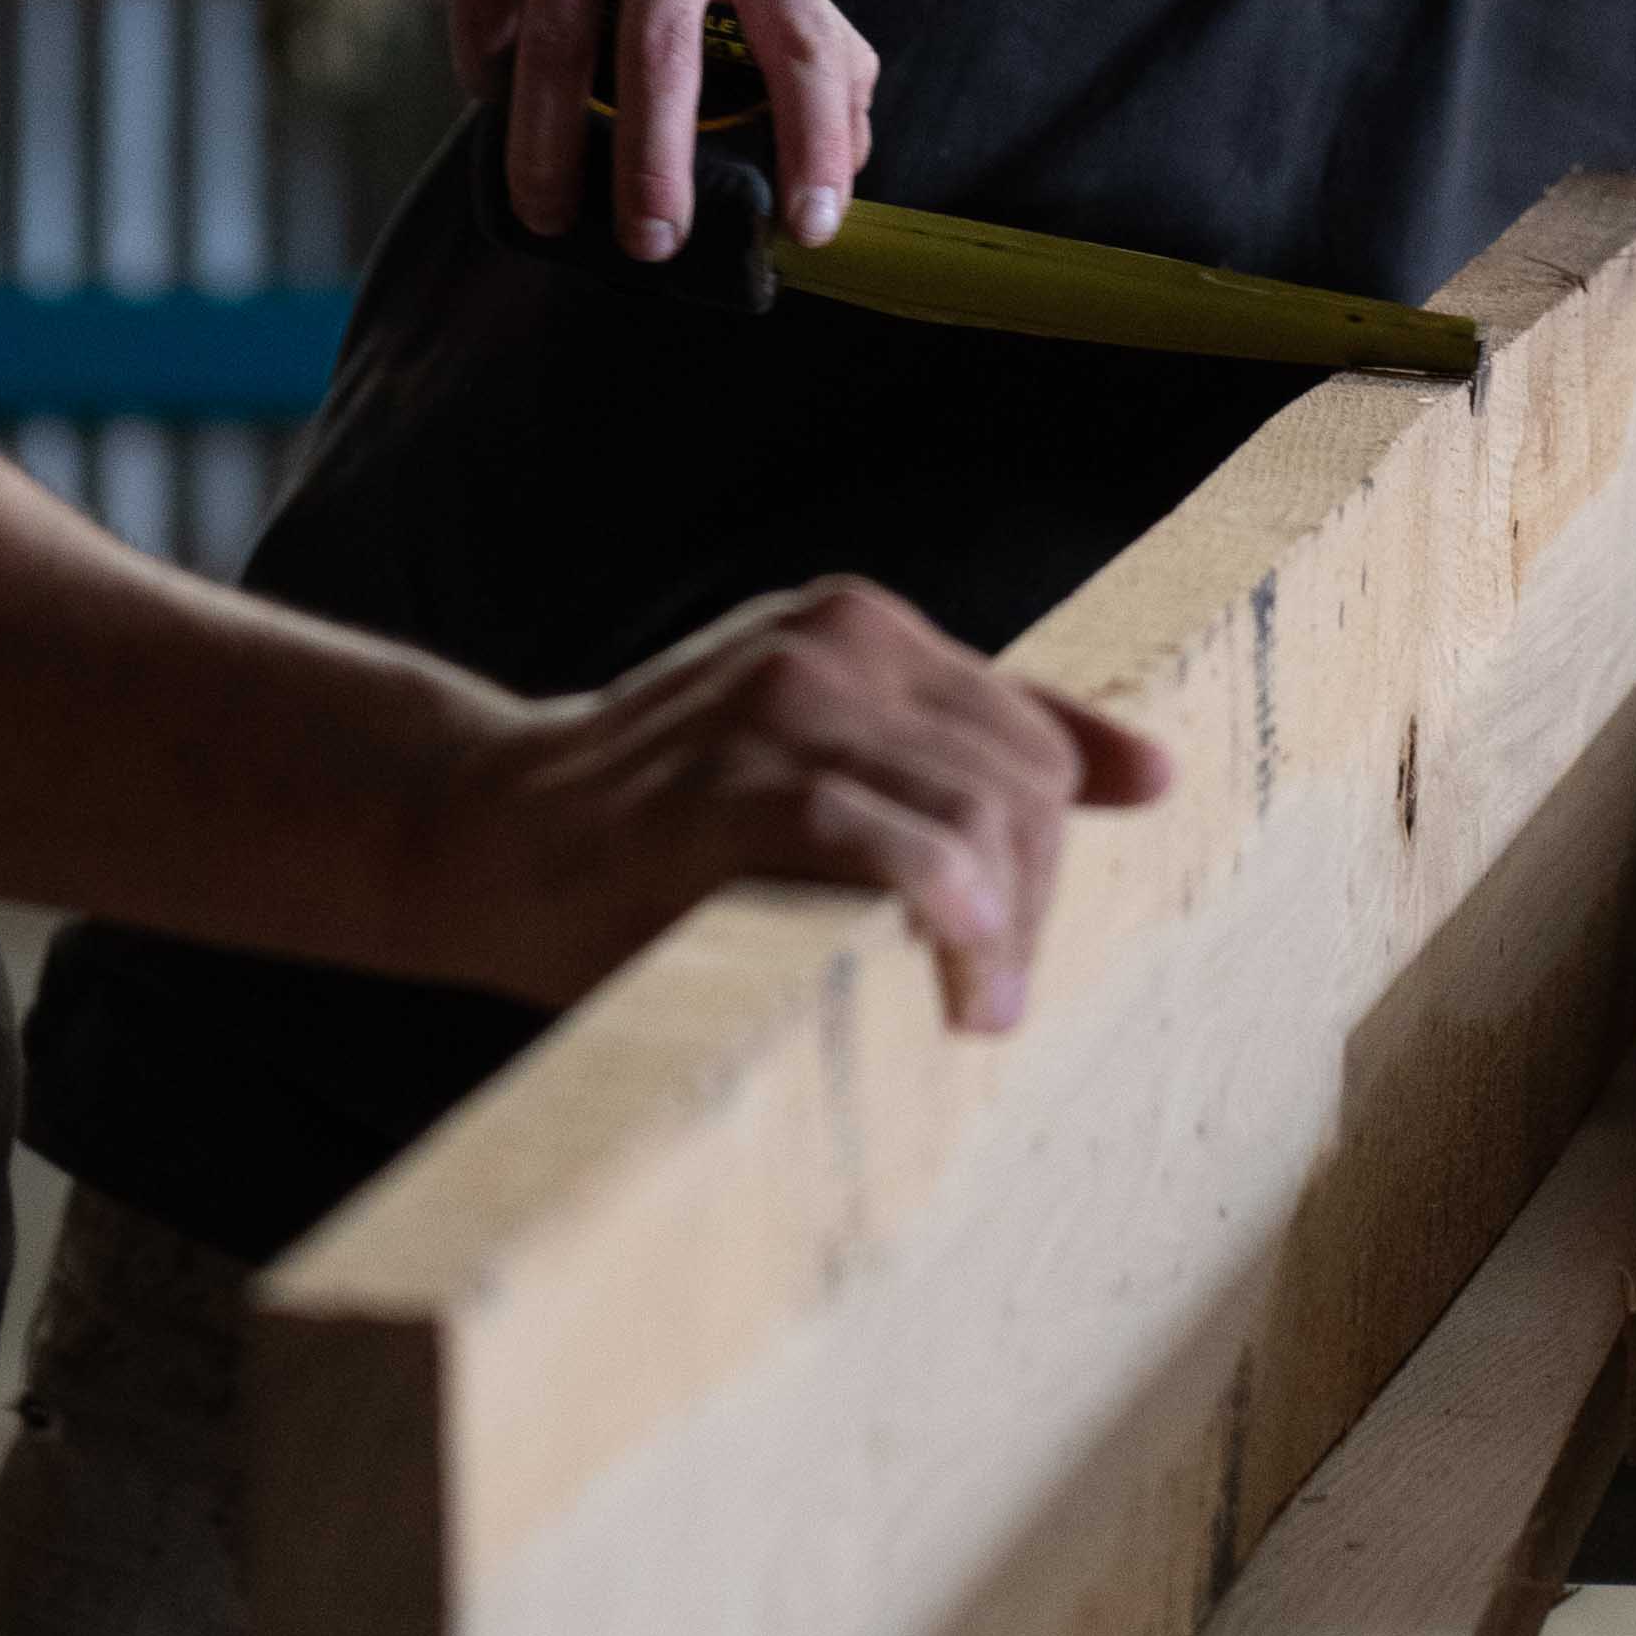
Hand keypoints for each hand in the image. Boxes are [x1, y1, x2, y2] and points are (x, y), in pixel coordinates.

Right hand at [427, 578, 1171, 1031]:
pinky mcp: (729, 786)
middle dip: (1035, 901)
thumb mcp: (819, 747)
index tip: (1013, 940)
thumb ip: (962, 746)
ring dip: (999, 928)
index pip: (1031, 735)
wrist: (483, 831)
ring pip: (974, 807)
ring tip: (974, 1008)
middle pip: (1020, 777)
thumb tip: (1152, 770)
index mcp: (862, 626)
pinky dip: (937, 902)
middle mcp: (831, 645)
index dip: (1050, 854)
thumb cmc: (662, 820)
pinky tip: (949, 963)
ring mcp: (778, 708)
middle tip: (990, 999)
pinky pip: (880, 838)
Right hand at [443, 0, 876, 260]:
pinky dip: (487, 65)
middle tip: (655, 244)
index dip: (818, 139)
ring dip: (549, 145)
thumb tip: (854, 150)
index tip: (813, 224)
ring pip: (554, 43)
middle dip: (657, 163)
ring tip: (552, 212)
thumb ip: (813, 24)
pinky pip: (483, 0)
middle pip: (663, 52)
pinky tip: (496, 101)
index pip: (806, 41)